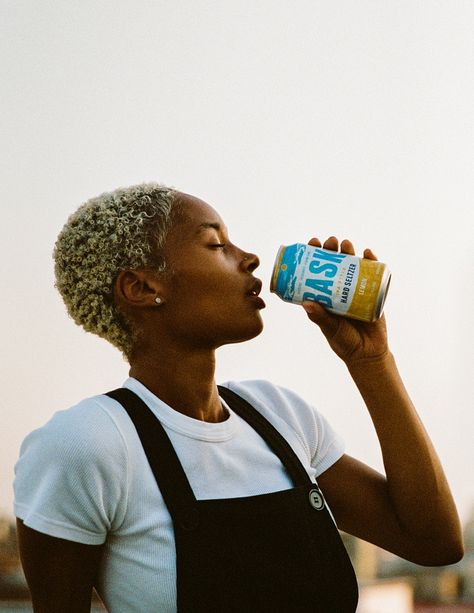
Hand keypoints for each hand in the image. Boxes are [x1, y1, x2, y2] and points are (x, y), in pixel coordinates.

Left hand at [302, 236, 388, 364]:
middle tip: (330, 241)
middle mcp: (338, 289)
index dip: (314, 256)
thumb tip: (307, 303)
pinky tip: (368, 253)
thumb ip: (321, 318)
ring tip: (346, 244)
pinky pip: (373, 274)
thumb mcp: (330, 329)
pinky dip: (372, 262)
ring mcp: (356, 289)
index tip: (312, 243)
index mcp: (324, 295)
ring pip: (352, 265)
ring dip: (350, 251)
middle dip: (332, 249)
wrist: (368, 354)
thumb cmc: (344, 342)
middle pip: (335, 263)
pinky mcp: (373, 293)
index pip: (317, 271)